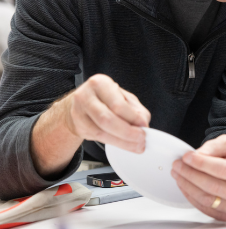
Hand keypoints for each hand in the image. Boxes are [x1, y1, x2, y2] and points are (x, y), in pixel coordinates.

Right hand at [31, 74, 150, 176]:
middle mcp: (85, 96)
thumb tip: (143, 123)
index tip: (144, 126)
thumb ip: (136, 109)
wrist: (80, 104)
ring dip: (122, 142)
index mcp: (100, 83)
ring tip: (136, 145)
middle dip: (127, 132)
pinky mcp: (78, 127)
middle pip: (107, 119)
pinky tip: (125, 144)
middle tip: (141, 139)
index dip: (133, 118)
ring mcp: (78, 112)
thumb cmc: (106, 99)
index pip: (117, 104)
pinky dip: (114, 143)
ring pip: (101, 132)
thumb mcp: (124, 97)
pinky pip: (97, 138)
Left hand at [171, 134, 225, 220]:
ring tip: (178, 173)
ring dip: (187, 185)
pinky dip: (190, 196)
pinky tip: (184, 185)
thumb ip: (213, 147)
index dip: (202, 163)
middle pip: (212, 186)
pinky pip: (203, 208)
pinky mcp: (225, 216)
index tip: (187, 157)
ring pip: (206, 199)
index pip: (222, 170)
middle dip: (190, 174)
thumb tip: (197, 155)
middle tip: (177, 165)